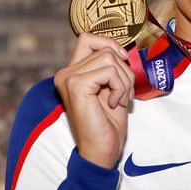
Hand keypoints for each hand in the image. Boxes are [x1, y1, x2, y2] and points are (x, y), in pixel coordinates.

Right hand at [54, 32, 134, 167]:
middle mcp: (66, 73)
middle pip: (105, 49)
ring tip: (118, 99)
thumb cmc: (107, 124)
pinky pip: (109, 71)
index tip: (123, 61)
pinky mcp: (76, 85)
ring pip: (109, 58)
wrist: (101, 151)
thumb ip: (111, 68)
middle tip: (123, 94)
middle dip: (124, 71)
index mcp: (72, 72)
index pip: (88, 38)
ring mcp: (69, 78)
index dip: (110, 43)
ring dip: (123, 80)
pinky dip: (119, 86)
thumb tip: (122, 50)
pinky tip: (112, 103)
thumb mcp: (111, 88)